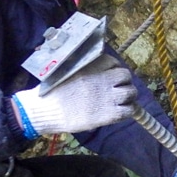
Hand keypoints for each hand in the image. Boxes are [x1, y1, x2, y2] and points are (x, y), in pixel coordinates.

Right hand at [12, 54, 136, 136]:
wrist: (46, 109)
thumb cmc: (53, 91)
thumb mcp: (68, 70)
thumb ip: (84, 69)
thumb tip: (96, 70)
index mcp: (92, 67)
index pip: (113, 63)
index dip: (114, 69)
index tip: (111, 75)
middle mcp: (102, 79)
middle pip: (125, 76)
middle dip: (125, 82)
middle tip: (119, 89)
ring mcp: (107, 97)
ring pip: (130, 92)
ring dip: (129, 96)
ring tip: (123, 101)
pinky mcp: (108, 114)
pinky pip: (128, 110)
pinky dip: (128, 111)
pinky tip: (121, 113)